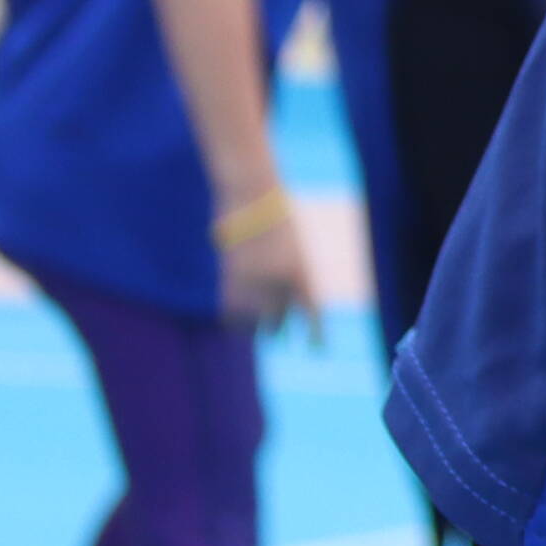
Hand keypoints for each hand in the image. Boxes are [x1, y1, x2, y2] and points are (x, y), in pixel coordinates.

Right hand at [219, 209, 318, 338]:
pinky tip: (237, 321)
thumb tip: (274, 312)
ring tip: (258, 329)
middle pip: (279, 319)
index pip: (311, 311)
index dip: (315, 333)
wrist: (251, 195)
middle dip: (278, 327)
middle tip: (278, 333)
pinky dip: (235, 319)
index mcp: (301, 271)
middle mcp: (278, 281)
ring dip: (255, 327)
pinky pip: (231, 313)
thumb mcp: (293, 250)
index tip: (316, 350)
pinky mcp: (229, 279)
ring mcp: (252, 282)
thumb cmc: (276, 219)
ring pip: (253, 321)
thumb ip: (289, 280)